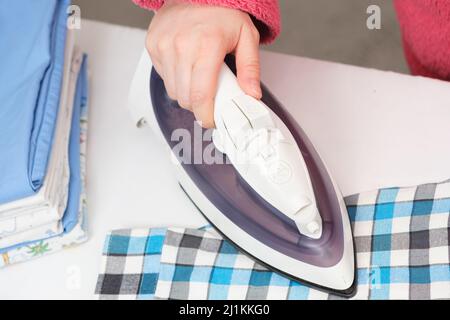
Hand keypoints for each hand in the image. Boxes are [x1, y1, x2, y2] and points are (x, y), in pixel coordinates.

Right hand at [146, 0, 261, 127]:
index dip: (205, 115)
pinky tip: (186, 66)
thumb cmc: (221, 11)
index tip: (211, 120)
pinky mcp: (153, 45)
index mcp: (207, 45)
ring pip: (172, 91)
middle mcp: (181, 45)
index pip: (201, 96)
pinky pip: (163, 77)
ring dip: (186, 93)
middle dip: (198, 106)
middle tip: (209, 99)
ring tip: (198, 79)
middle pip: (185, 98)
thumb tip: (251, 94)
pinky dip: (175, 79)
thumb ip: (250, 68)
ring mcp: (164, 45)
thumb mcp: (247, 36)